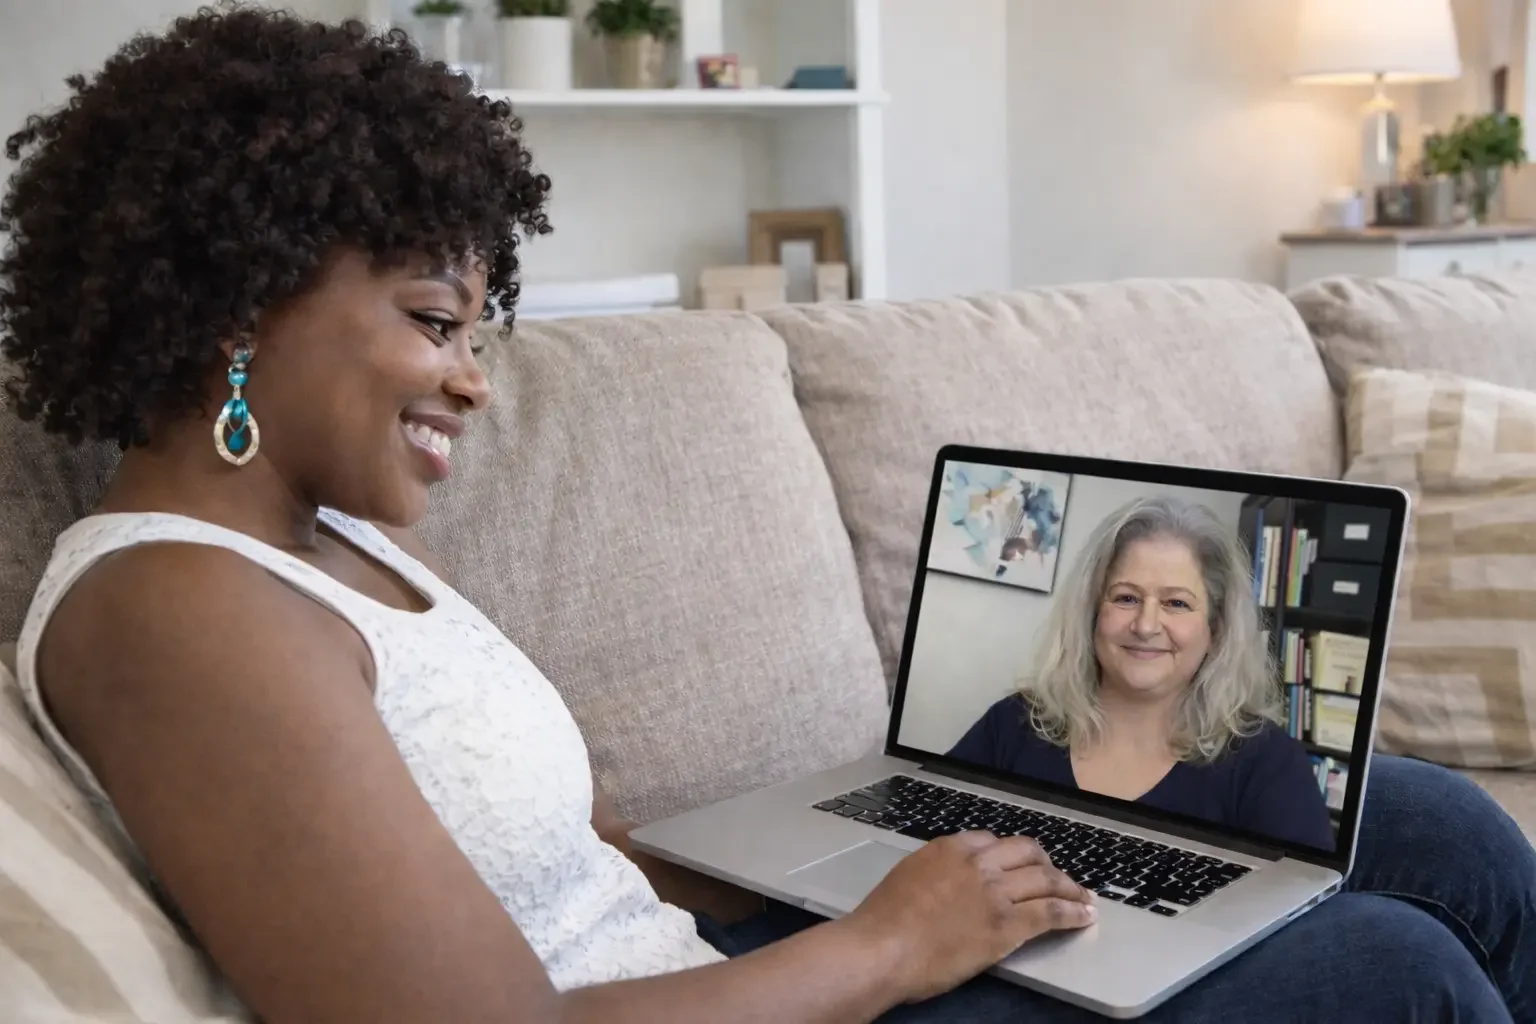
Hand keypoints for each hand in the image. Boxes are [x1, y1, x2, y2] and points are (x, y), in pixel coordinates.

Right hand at [846, 831, 1096, 1003]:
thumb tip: (946, 882)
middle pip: (1027, 853)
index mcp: (950, 848)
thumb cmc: (884, 921)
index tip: (1021, 864)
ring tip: (1082, 897)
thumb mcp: (908, 877)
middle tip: (1057, 877)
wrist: (884, 948)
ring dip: (1069, 888)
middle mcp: (978, 863)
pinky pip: (1051, 912)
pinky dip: (1073, 913)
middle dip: (1047, 864)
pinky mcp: (1009, 925)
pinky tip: (1084, 917)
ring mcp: (996, 893)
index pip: (994, 841)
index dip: (1013, 854)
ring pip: (1046, 881)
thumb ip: (934, 872)